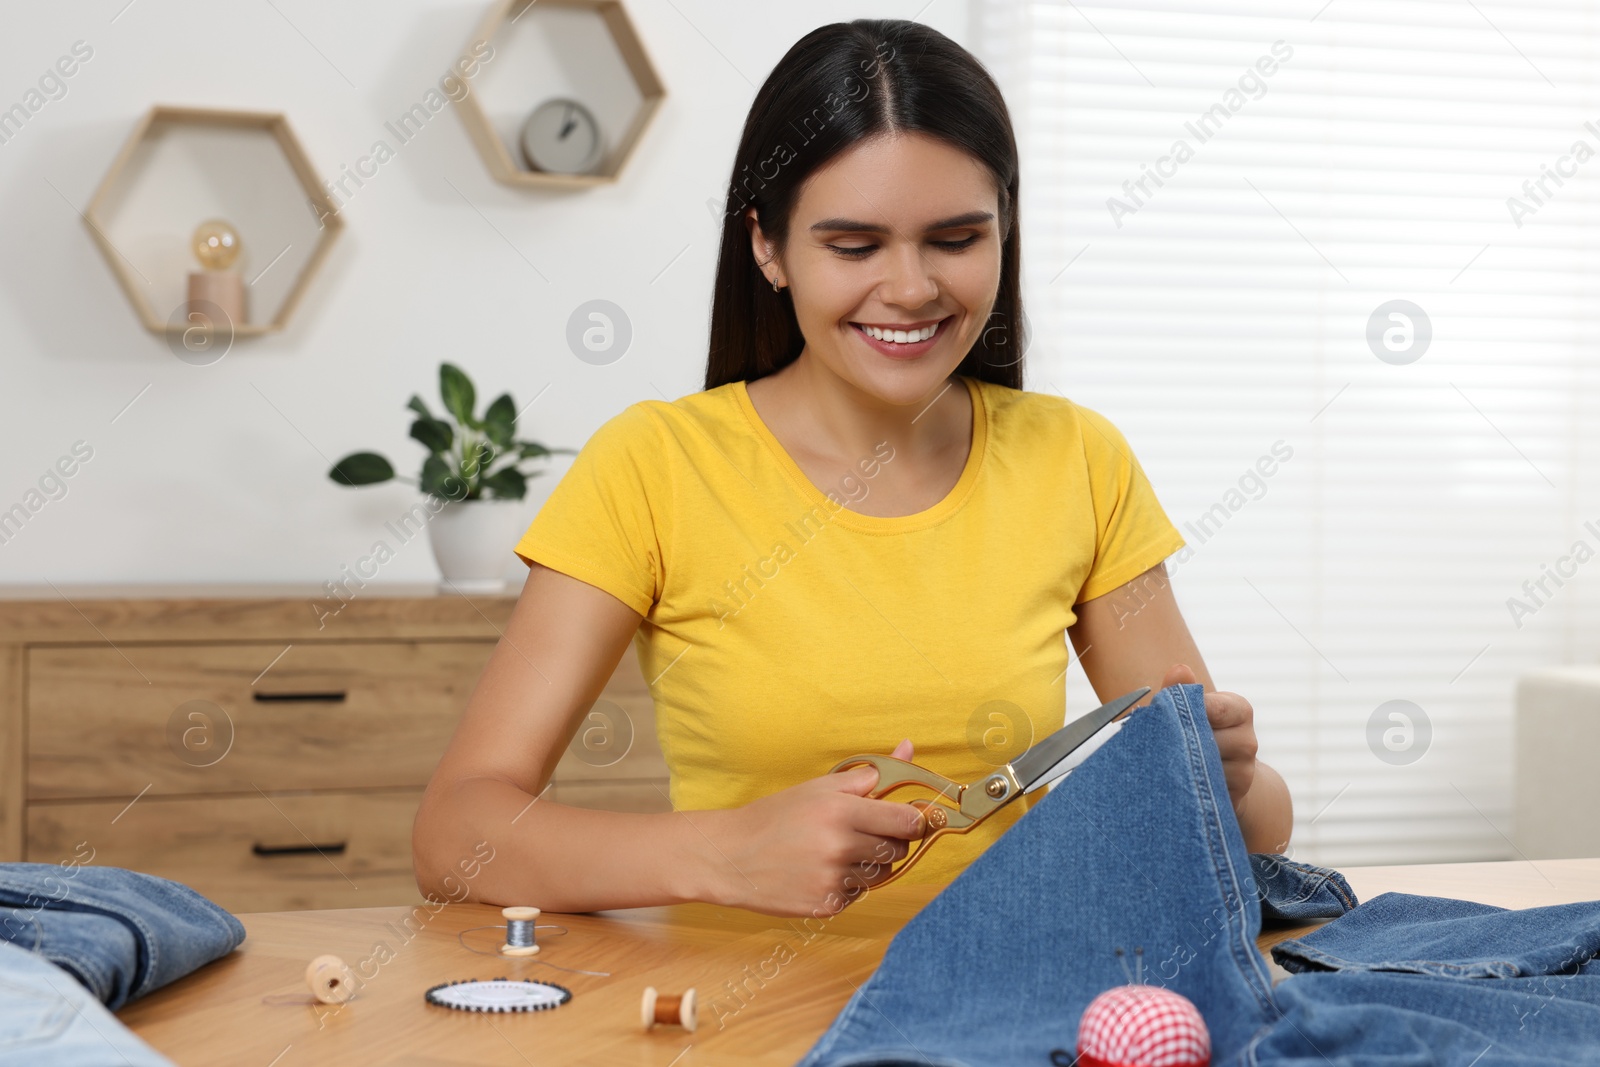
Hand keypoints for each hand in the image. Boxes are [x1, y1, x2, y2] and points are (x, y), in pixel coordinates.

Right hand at [698, 738, 927, 916]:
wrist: (732, 857)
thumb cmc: (777, 816)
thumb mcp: (819, 787)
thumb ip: (869, 774)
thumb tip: (909, 747)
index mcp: (841, 811)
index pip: (908, 822)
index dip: (912, 820)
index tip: (904, 819)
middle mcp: (840, 847)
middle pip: (898, 850)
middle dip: (888, 841)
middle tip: (860, 833)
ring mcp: (834, 880)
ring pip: (881, 875)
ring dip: (868, 865)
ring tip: (834, 853)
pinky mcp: (827, 906)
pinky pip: (858, 895)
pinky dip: (847, 885)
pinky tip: (819, 872)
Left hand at [1159, 664, 1257, 806]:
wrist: (1223, 777)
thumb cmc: (1198, 733)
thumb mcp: (1192, 708)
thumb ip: (1181, 690)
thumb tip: (1179, 669)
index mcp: (1239, 710)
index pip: (1212, 708)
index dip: (1184, 713)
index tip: (1163, 717)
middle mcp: (1248, 741)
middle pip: (1206, 739)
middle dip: (1177, 740)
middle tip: (1151, 742)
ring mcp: (1245, 771)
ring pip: (1203, 767)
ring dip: (1178, 765)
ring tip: (1161, 760)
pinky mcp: (1234, 796)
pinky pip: (1203, 790)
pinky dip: (1185, 786)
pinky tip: (1172, 781)